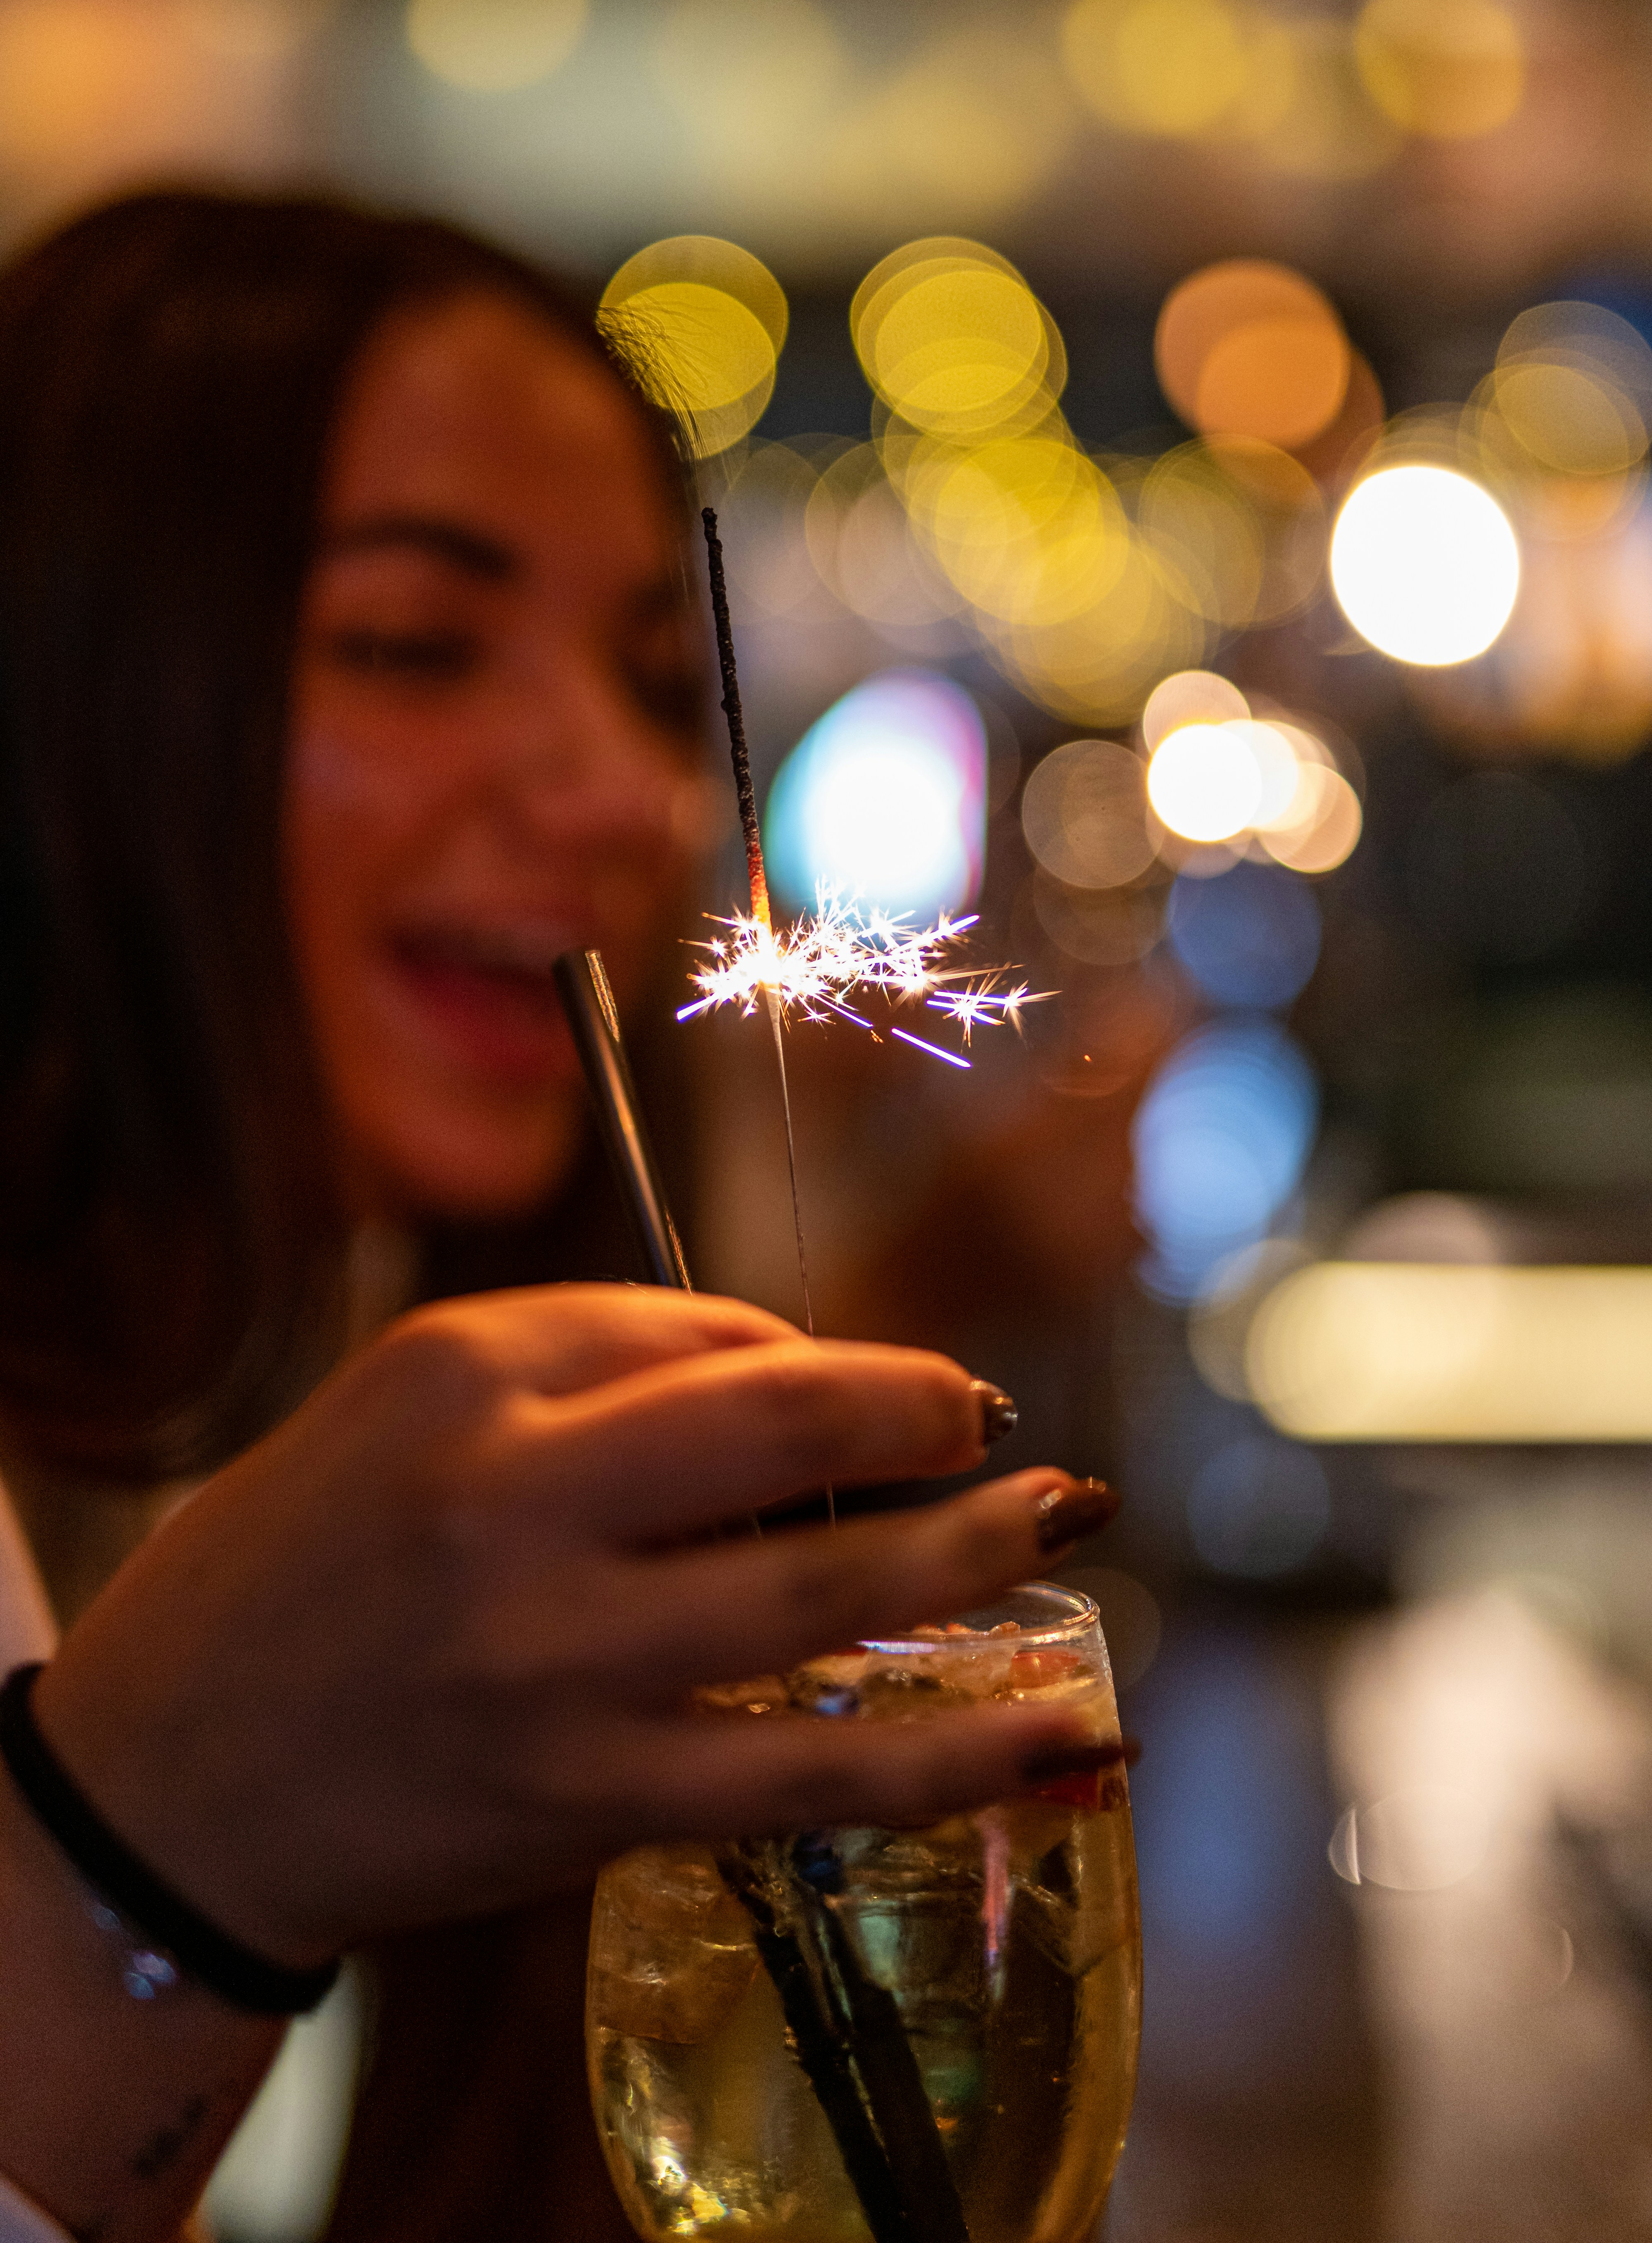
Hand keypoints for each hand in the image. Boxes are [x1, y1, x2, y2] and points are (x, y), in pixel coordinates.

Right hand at [34, 1285, 1111, 1968]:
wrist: (175, 1774)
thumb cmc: (311, 1560)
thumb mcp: (417, 1403)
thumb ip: (598, 1366)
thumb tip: (809, 1381)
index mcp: (465, 1375)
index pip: (704, 1332)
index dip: (822, 1358)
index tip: (885, 1389)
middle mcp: (511, 1500)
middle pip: (781, 1425)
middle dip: (921, 1414)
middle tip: (991, 1423)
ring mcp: (556, 1662)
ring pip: (823, 1596)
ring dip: (973, 1552)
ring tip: (1059, 1516)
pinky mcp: (587, 1800)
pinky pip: (807, 1772)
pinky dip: (951, 1754)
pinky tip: (1052, 1735)